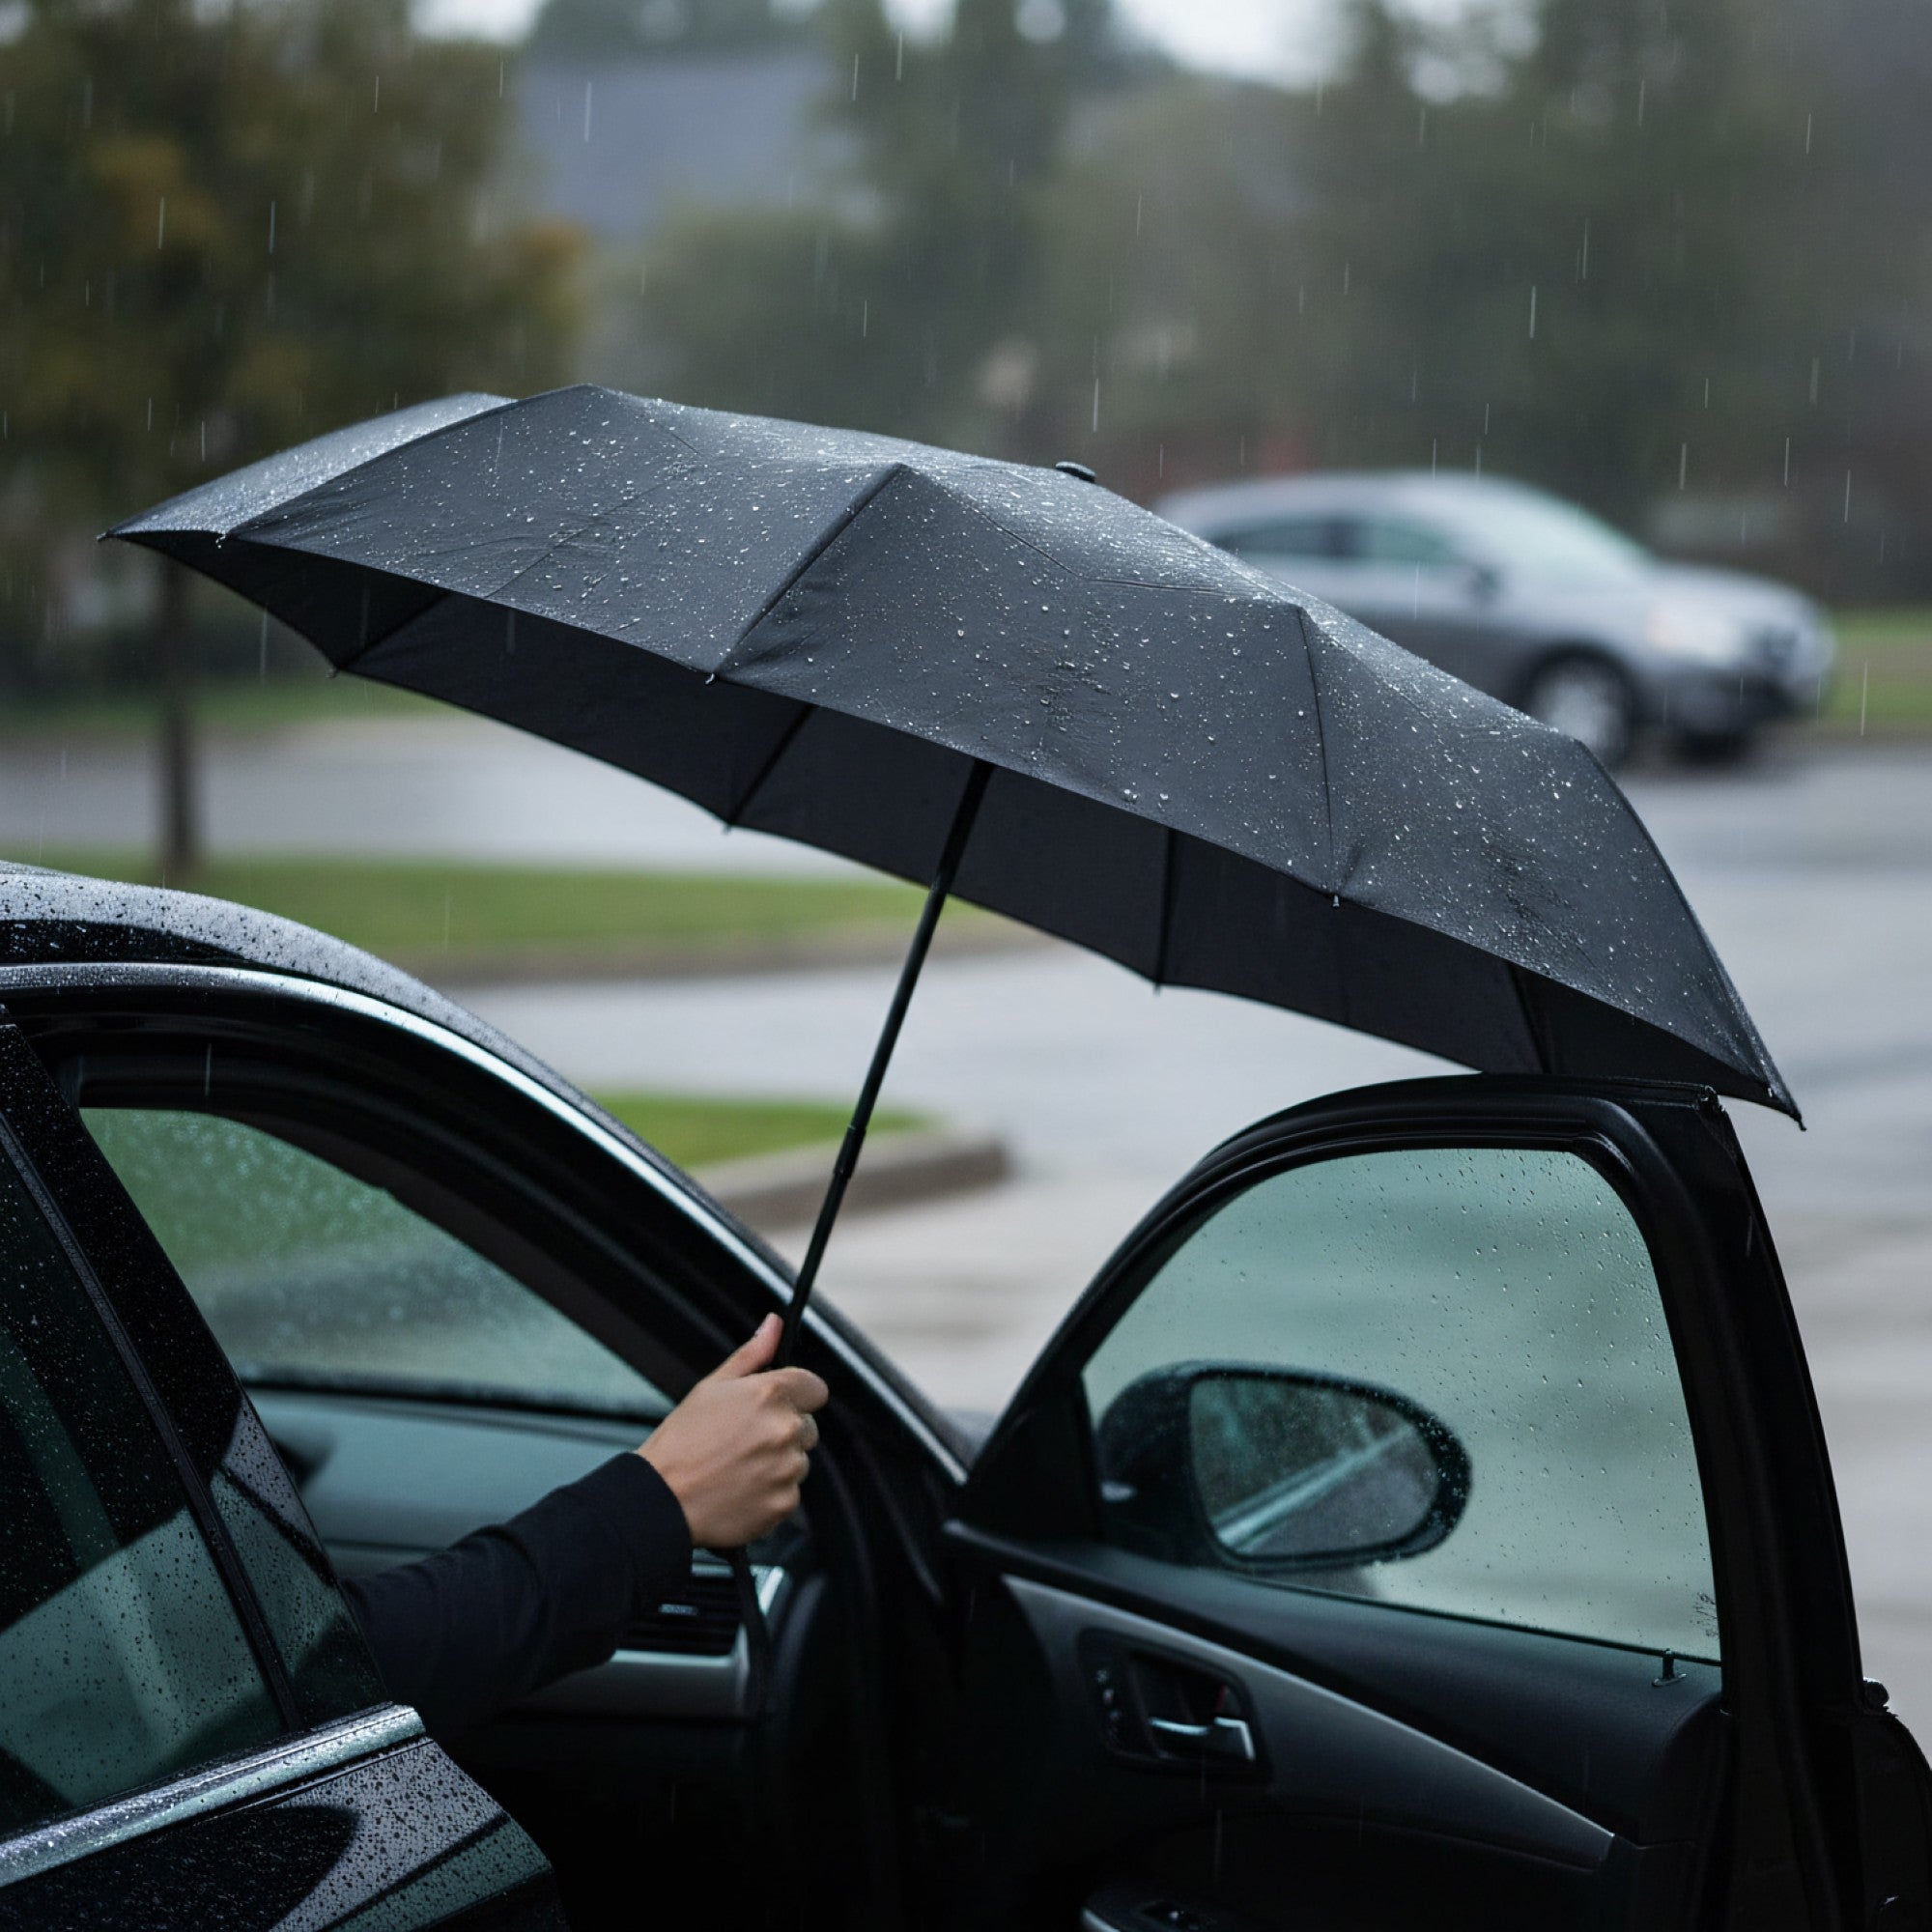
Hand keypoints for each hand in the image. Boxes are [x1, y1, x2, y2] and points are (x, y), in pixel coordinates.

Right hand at [639, 1314, 828, 1548]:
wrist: (662, 1499)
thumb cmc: (681, 1442)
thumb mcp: (711, 1387)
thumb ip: (752, 1354)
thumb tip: (774, 1324)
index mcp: (770, 1394)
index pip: (815, 1388)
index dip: (796, 1396)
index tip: (776, 1406)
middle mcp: (785, 1429)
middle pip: (807, 1426)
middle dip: (783, 1430)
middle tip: (743, 1440)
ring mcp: (787, 1468)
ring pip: (799, 1460)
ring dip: (778, 1463)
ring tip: (738, 1467)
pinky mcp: (785, 1502)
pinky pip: (790, 1491)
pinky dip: (772, 1492)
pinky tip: (741, 1489)